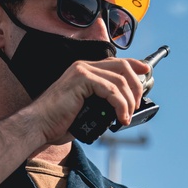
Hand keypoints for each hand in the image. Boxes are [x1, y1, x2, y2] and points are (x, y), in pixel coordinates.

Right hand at [28, 57, 149, 143]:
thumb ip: (102, 103)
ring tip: (126, 116)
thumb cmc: (59, 121)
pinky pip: (111, 90)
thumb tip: (122, 109)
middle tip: (135, 106)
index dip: (135, 64)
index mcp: (85, 70)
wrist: (40, 125)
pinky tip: (120, 117)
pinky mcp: (82, 79)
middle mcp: (84, 66)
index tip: (147, 71)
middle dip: (136, 86)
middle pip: (123, 67)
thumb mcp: (87, 109)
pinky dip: (120, 105)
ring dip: (129, 101)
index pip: (117, 62)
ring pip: (120, 79)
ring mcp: (82, 71)